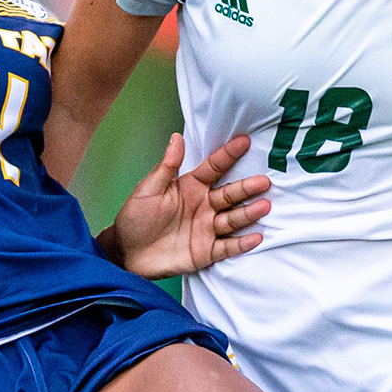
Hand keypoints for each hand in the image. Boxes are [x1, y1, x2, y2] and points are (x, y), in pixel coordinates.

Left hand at [101, 133, 269, 280]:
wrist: (126, 253)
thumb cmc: (134, 218)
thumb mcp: (147, 190)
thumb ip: (166, 167)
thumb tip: (176, 138)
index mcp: (190, 187)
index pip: (214, 168)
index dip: (228, 155)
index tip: (245, 141)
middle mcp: (204, 206)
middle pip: (230, 194)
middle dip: (247, 188)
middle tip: (264, 181)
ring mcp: (207, 228)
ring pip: (233, 219)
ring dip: (249, 213)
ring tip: (265, 207)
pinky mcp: (206, 251)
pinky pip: (228, 247)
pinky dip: (242, 243)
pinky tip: (256, 237)